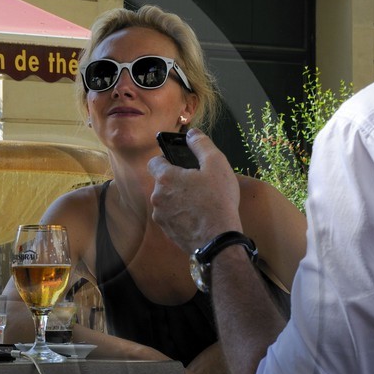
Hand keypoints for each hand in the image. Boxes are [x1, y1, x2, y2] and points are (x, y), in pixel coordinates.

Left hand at [147, 128, 242, 253]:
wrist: (218, 240)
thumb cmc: (218, 201)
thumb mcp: (216, 164)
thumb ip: (201, 145)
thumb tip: (192, 133)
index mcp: (165, 178)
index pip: (154, 161)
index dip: (167, 160)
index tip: (181, 164)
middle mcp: (157, 197)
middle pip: (162, 182)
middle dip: (177, 181)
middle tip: (199, 185)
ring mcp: (160, 216)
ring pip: (166, 200)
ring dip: (178, 198)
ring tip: (200, 202)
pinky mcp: (166, 231)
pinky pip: (171, 216)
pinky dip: (181, 214)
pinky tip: (198, 217)